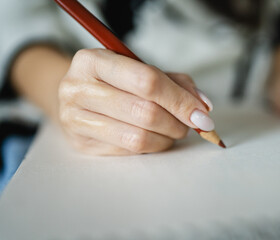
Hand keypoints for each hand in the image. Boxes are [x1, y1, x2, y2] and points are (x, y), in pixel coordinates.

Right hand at [58, 49, 212, 154]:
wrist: (77, 95)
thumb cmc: (115, 81)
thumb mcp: (141, 69)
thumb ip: (175, 83)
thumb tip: (202, 106)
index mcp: (94, 60)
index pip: (147, 81)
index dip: (179, 100)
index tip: (201, 114)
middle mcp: (78, 88)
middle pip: (144, 112)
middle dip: (176, 123)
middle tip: (188, 125)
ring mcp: (75, 118)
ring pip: (137, 137)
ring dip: (166, 139)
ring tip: (172, 131)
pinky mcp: (80, 143)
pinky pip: (128, 152)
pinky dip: (150, 147)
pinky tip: (153, 138)